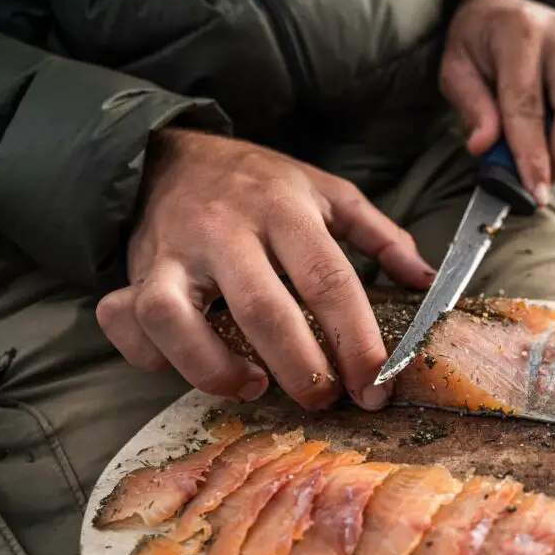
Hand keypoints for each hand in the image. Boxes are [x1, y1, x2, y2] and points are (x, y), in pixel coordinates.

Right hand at [96, 128, 434, 410]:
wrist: (170, 157)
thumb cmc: (260, 185)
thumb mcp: (327, 193)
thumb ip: (380, 236)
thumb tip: (427, 283)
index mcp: (282, 207)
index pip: (327, 279)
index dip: (356, 340)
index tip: (377, 384)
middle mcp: (223, 228)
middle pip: (261, 308)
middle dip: (301, 368)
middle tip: (325, 398)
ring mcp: (169, 252)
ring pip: (174, 319)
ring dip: (215, 369)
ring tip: (255, 385)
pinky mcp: (131, 274)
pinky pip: (128, 323)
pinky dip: (153, 358)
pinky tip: (192, 366)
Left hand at [441, 0, 554, 204]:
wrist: (505, 10)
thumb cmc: (478, 42)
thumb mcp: (456, 67)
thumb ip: (471, 107)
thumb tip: (483, 147)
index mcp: (520, 33)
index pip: (528, 105)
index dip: (533, 154)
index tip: (535, 191)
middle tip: (539, 183)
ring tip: (533, 154)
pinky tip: (546, 130)